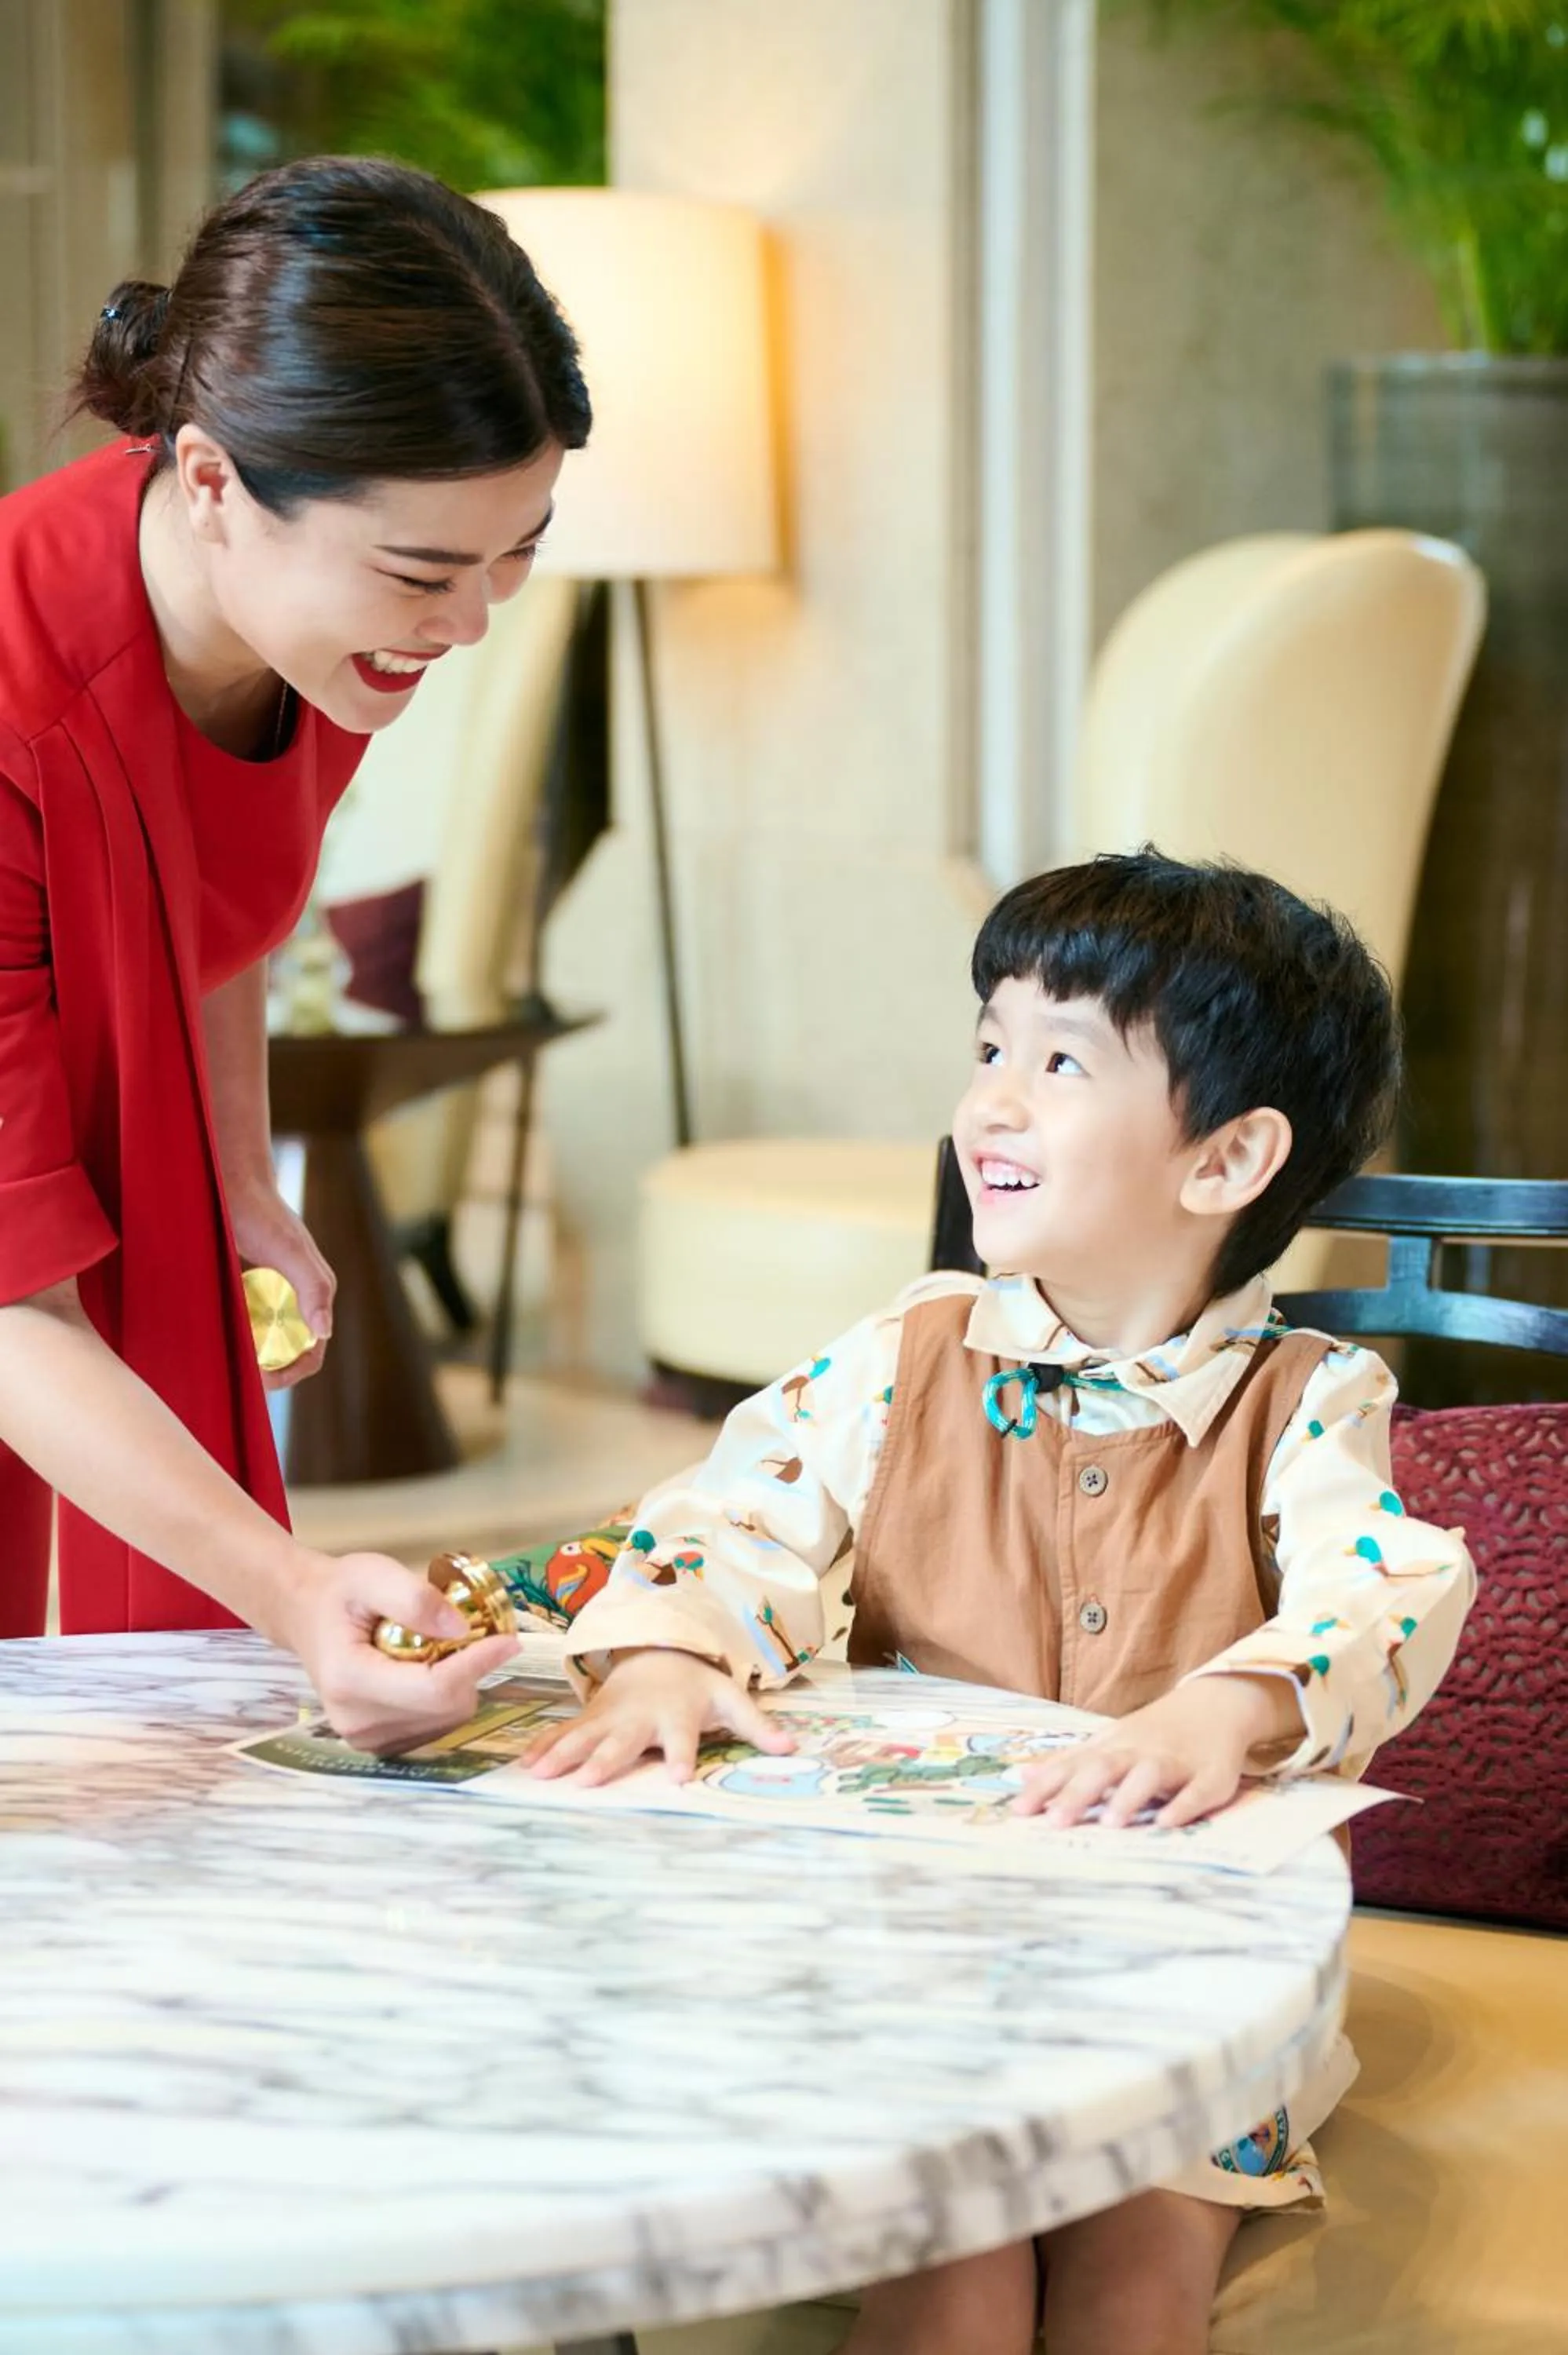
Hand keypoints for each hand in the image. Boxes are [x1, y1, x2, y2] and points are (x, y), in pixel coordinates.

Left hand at [228, 1178, 335, 1391]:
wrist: (229, 1180)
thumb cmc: (262, 1212)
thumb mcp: (289, 1250)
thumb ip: (314, 1288)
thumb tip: (325, 1333)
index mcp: (314, 1295)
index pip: (310, 1353)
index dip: (289, 1374)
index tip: (260, 1380)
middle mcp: (293, 1299)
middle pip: (285, 1354)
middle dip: (265, 1370)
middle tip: (236, 1374)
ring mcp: (267, 1294)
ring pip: (260, 1343)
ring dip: (246, 1356)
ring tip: (223, 1357)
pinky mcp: (243, 1287)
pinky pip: (240, 1323)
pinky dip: (231, 1335)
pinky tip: (212, 1333)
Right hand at [281, 1549, 519, 1753]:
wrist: (307, 1616)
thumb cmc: (340, 1592)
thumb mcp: (371, 1573)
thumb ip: (414, 1598)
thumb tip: (460, 1630)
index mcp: (349, 1680)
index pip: (433, 1688)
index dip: (477, 1665)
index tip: (509, 1641)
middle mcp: (356, 1721)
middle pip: (445, 1707)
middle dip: (468, 1670)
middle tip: (461, 1632)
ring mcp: (366, 1739)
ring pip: (447, 1720)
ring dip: (459, 1684)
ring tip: (434, 1649)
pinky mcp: (380, 1744)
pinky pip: (436, 1726)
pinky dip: (446, 1698)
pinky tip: (426, 1669)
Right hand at [526, 1648, 795, 1786]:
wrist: (659, 1651)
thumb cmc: (697, 1685)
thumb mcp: (730, 1699)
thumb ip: (757, 1726)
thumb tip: (792, 1750)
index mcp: (677, 1715)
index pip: (682, 1739)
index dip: (681, 1758)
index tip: (678, 1779)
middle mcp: (640, 1716)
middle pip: (623, 1741)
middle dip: (605, 1760)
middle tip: (588, 1782)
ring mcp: (611, 1716)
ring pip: (585, 1736)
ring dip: (563, 1754)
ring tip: (541, 1774)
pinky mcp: (591, 1717)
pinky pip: (564, 1732)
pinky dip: (544, 1746)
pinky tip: (524, 1765)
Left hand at [1012, 1675, 1299, 1829]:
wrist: (1215, 1704)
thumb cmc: (1153, 1733)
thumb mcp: (1109, 1743)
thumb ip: (1070, 1761)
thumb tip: (1025, 1774)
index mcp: (1112, 1747)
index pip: (1072, 1765)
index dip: (1046, 1787)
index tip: (1019, 1812)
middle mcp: (1139, 1751)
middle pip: (1104, 1768)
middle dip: (1079, 1793)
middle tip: (1055, 1824)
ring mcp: (1176, 1762)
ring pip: (1149, 1776)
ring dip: (1129, 1797)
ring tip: (1110, 1823)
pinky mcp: (1211, 1777)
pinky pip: (1197, 1791)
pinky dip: (1183, 1806)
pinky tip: (1166, 1822)